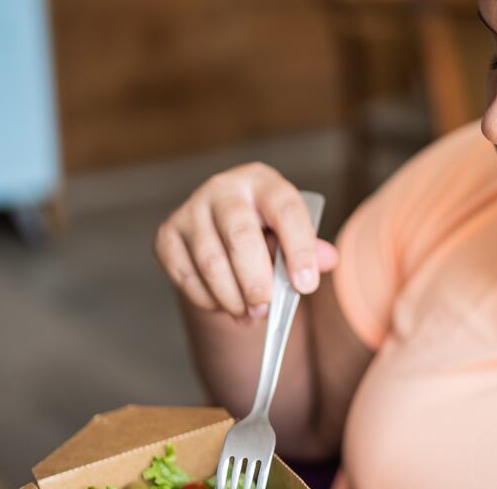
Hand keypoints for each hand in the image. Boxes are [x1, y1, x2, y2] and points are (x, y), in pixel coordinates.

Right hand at [155, 163, 338, 319]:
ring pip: (211, 262)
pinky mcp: (167, 235)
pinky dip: (208, 300)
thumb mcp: (291, 234)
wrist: (221, 231)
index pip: (285, 210)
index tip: (306, 286)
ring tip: (250, 315)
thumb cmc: (265, 232)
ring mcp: (191, 209)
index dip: (299, 249)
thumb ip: (311, 248)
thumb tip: (328, 260)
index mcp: (262, 181)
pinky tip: (226, 305)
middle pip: (240, 236)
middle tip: (267, 310)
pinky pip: (186, 276)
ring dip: (233, 298)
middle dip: (257, 281)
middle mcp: (223, 188)